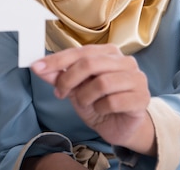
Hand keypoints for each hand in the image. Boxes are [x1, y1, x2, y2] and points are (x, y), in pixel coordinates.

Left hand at [31, 44, 154, 154]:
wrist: (120, 127)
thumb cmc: (99, 102)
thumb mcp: (75, 88)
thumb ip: (58, 76)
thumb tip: (38, 67)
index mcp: (109, 52)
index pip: (80, 51)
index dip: (56, 60)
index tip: (37, 67)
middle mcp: (125, 61)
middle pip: (90, 63)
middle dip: (69, 79)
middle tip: (60, 93)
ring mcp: (137, 78)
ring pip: (102, 83)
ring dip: (86, 97)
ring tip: (86, 103)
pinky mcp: (142, 98)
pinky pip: (114, 101)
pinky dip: (101, 108)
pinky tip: (102, 110)